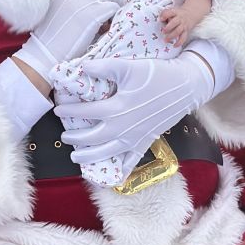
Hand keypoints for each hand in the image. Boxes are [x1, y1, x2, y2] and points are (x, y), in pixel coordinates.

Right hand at [14, 0, 121, 83]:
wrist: (45, 54)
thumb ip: (71, 0)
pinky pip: (113, 6)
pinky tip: (110, 21)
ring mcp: (84, 2)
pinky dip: (116, 12)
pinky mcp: (93, 16)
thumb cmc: (51, 38)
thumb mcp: (56, 11)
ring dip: (117, 0)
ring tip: (116, 11)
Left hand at [53, 52, 213, 170]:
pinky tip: (110, 178)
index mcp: (116, 109)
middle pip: (92, 138)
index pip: (85, 112)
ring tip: (76, 157)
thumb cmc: (157, 74)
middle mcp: (123, 127)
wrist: (186, 86)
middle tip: (64, 136)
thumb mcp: (129, 66)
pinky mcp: (146, 142)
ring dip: (89, 156)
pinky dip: (120, 171)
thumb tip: (83, 67)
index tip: (58, 109)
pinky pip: (131, 161)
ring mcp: (134, 138)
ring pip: (107, 153)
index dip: (69, 111)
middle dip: (75, 138)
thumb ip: (104, 67)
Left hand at [160, 6, 189, 47]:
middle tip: (163, 31)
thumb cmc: (177, 14)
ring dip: (171, 36)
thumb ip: (165, 14)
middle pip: (175, 22)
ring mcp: (183, 25)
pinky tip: (174, 45)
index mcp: (175, 13)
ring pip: (178, 31)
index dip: (165, 15)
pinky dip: (179, 42)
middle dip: (168, 27)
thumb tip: (159, 20)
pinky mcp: (186, 31)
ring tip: (165, 40)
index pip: (170, 12)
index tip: (161, 19)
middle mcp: (180, 19)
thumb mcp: (172, 11)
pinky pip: (183, 37)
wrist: (191, 14)